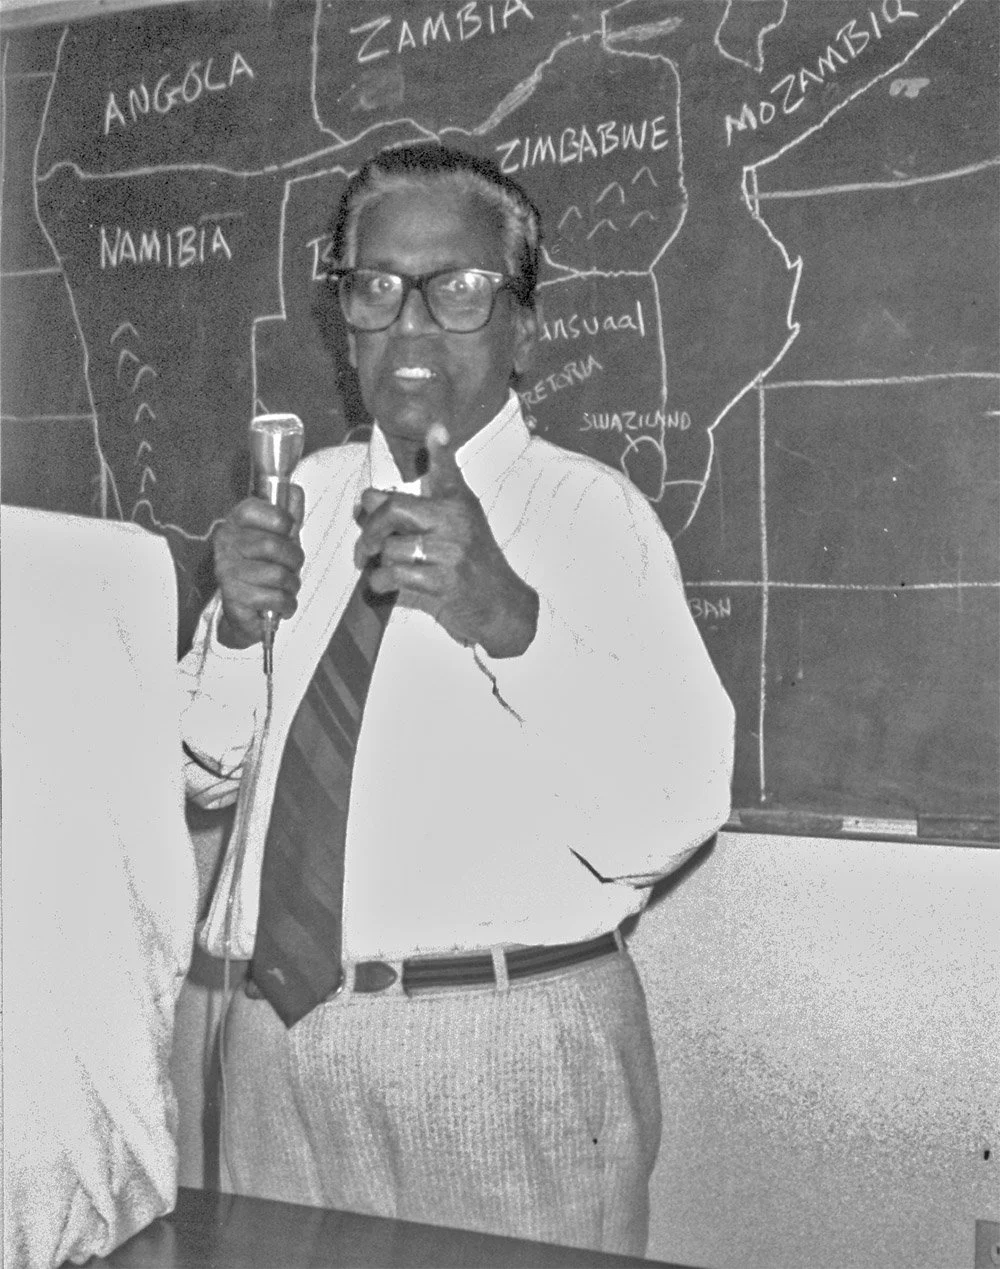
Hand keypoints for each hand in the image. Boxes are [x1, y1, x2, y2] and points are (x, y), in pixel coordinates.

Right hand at [212, 489, 304, 647]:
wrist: (247, 609)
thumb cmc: (265, 567)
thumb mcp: (280, 536)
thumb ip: (289, 513)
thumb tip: (295, 491)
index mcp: (236, 522)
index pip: (253, 509)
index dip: (281, 519)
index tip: (289, 530)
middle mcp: (226, 544)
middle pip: (272, 545)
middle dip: (294, 559)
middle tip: (292, 566)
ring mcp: (227, 571)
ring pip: (277, 575)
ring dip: (292, 584)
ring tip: (286, 586)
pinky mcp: (233, 598)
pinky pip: (274, 598)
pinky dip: (287, 604)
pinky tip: (282, 603)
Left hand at [354, 425, 537, 657]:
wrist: (502, 603)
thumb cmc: (473, 561)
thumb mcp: (459, 523)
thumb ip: (423, 501)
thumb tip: (377, 487)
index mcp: (459, 504)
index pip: (446, 471)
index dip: (440, 449)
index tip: (437, 428)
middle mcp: (456, 522)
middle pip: (395, 510)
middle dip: (371, 528)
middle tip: (366, 544)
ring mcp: (452, 552)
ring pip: (391, 548)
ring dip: (378, 562)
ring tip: (383, 568)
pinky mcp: (445, 581)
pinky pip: (396, 574)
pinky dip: (381, 581)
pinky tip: (385, 584)